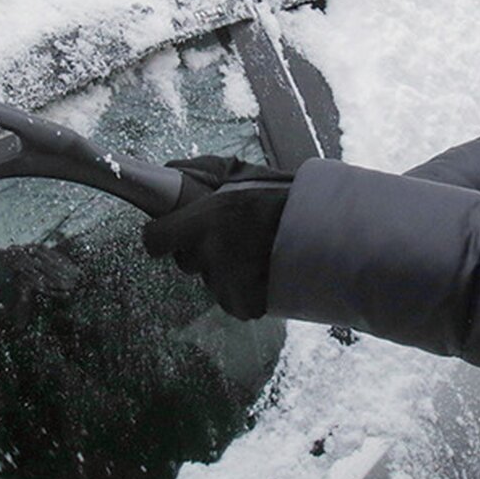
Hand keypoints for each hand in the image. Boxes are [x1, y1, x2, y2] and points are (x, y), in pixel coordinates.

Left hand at [144, 156, 291, 319]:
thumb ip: (201, 173)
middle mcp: (210, 256)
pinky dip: (243, 290)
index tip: (168, 232)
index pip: (154, 240)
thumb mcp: (240, 174)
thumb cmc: (284, 200)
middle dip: (200, 250)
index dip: (161, 235)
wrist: (325, 232)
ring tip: (253, 252)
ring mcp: (227, 285)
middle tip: (228, 235)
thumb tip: (171, 174)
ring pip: (211, 280)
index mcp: (204, 222)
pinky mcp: (245, 305)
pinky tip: (261, 272)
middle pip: (185, 261)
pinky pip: (232, 300)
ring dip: (224, 270)